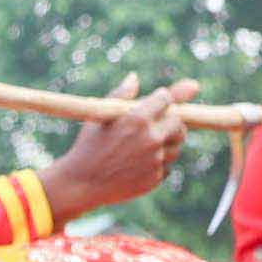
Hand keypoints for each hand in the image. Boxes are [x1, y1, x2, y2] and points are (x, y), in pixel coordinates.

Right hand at [39, 82, 196, 222]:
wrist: (82, 184)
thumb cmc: (87, 146)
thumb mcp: (99, 116)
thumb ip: (121, 95)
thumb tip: (134, 78)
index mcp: (138, 118)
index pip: (166, 99)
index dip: (161, 99)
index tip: (157, 102)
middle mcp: (151, 138)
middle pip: (179, 123)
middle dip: (172, 121)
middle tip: (162, 124)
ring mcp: (155, 160)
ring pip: (176, 146)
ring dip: (167, 143)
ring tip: (147, 144)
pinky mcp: (156, 178)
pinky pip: (167, 166)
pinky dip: (159, 163)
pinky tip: (140, 162)